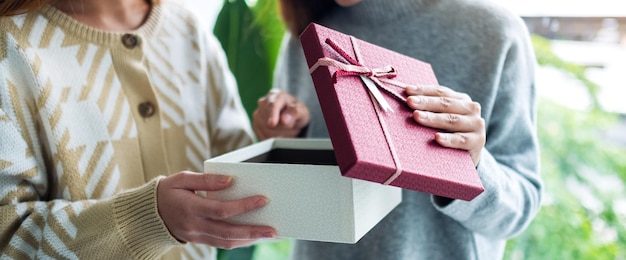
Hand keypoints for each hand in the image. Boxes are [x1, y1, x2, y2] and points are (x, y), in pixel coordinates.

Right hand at [157, 171, 275, 248]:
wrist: (149, 214)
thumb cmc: (167, 191)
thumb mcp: (182, 178)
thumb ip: (206, 179)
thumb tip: (229, 180)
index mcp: (190, 208)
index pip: (221, 209)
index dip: (243, 206)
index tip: (262, 200)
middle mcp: (194, 226)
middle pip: (228, 232)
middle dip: (253, 231)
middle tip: (273, 229)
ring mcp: (197, 236)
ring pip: (226, 242)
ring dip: (249, 240)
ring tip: (268, 234)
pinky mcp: (199, 240)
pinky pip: (222, 244)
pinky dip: (239, 241)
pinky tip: (253, 236)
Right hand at [252, 90, 309, 139]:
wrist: (291, 117)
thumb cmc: (296, 112)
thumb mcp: (302, 112)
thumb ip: (295, 113)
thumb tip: (284, 120)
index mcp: (276, 95)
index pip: (272, 105)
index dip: (272, 115)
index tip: (272, 124)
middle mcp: (264, 102)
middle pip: (268, 119)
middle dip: (281, 129)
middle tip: (292, 128)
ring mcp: (258, 113)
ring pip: (264, 129)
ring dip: (278, 134)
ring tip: (287, 130)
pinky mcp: (255, 124)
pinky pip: (261, 135)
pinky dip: (272, 138)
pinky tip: (279, 134)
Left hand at [406, 85, 485, 165]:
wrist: (468, 156)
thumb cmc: (448, 133)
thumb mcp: (441, 118)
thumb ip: (430, 108)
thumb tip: (405, 98)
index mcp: (461, 99)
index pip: (441, 92)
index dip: (424, 90)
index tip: (407, 90)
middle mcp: (471, 109)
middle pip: (445, 104)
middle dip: (425, 102)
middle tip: (409, 102)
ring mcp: (476, 124)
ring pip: (452, 120)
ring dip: (433, 118)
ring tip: (417, 116)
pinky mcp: (477, 141)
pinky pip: (460, 140)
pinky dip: (448, 139)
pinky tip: (436, 138)